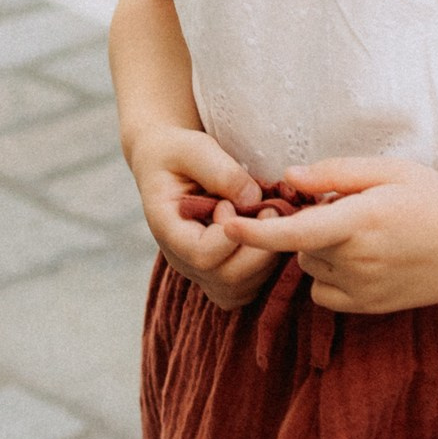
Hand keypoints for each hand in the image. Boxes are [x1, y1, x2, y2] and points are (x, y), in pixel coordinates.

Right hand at [127, 123, 277, 310]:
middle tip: (270, 210)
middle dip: (259, 247)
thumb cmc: (178, 153)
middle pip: (226, 279)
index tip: (231, 202)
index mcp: (167, 229)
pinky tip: (267, 236)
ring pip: (240, 290)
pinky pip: (246, 290)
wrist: (167, 164)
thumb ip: (220, 171)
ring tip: (269, 221)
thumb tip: (252, 200)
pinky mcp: (217, 274)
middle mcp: (181, 259)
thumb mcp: (192, 148)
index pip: (202, 255)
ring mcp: (199, 271)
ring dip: (266, 258)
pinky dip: (264, 270)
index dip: (229, 232)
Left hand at [221, 158, 437, 313]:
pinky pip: (325, 293)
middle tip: (351, 211)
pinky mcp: (369, 308)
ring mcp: (364, 289)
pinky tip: (364, 261)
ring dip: (322, 252)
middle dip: (312, 227)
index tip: (228, 225)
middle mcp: (359, 260)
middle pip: (301, 244)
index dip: (257, 231)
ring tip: (365, 235)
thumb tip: (289, 178)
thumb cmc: (434, 199)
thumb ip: (335, 173)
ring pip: (312, 268)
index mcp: (362, 221)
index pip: (296, 231)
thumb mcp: (389, 171)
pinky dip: (332, 277)